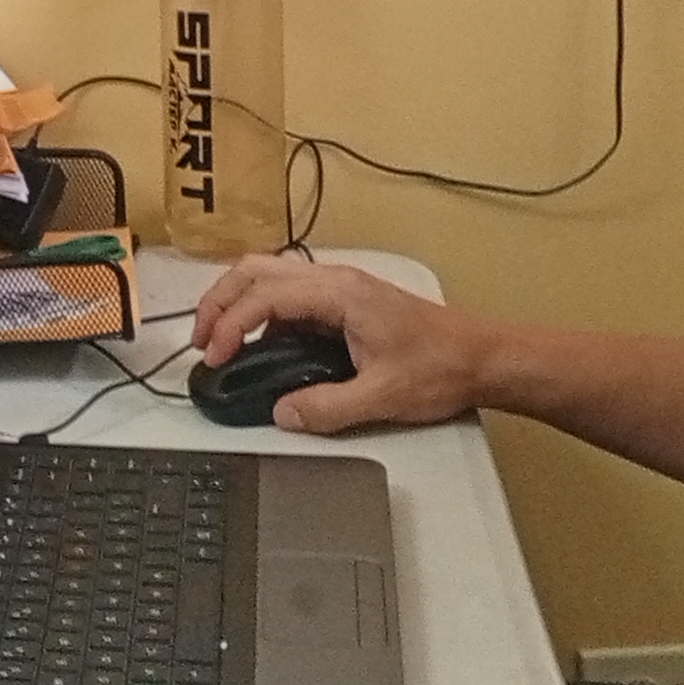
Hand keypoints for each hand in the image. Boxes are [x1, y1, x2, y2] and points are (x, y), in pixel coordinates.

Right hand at [188, 258, 482, 434]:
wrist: (483, 357)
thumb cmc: (441, 368)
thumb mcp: (381, 397)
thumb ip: (326, 408)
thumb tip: (282, 414)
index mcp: (339, 293)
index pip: (264, 296)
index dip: (228, 323)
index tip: (213, 356)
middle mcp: (335, 280)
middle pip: (256, 270)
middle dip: (219, 301)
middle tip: (200, 341)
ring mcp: (340, 288)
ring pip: (270, 276)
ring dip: (238, 302)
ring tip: (219, 342)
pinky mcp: (345, 302)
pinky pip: (290, 295)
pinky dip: (262, 313)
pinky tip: (260, 348)